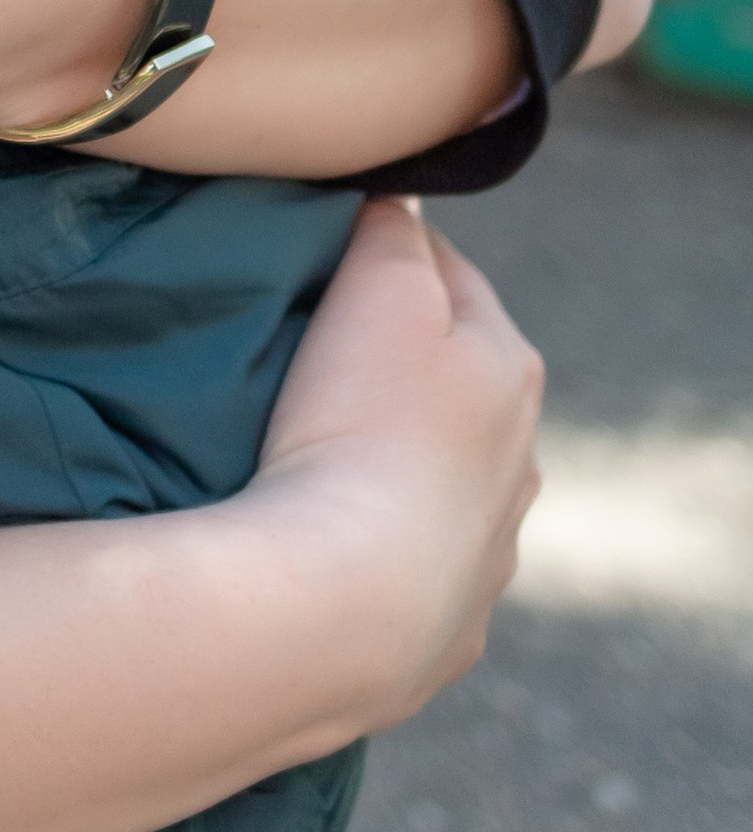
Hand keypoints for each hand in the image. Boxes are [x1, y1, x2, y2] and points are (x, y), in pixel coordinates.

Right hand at [247, 198, 542, 734]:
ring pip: (443, 479)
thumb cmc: (360, 424)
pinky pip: (416, 566)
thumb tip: (401, 200)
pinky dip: (382, 547)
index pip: (452, 275)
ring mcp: (490, 555)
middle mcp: (520, 462)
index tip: (325, 257)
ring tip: (316, 456)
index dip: (389, 254)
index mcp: (512, 368)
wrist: (341, 606)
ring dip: (396, 461)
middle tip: (311, 355)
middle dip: (398, 364)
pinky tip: (334, 548)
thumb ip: (396, 229)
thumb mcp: (381, 287)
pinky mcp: (453, 631)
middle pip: (455, 382)